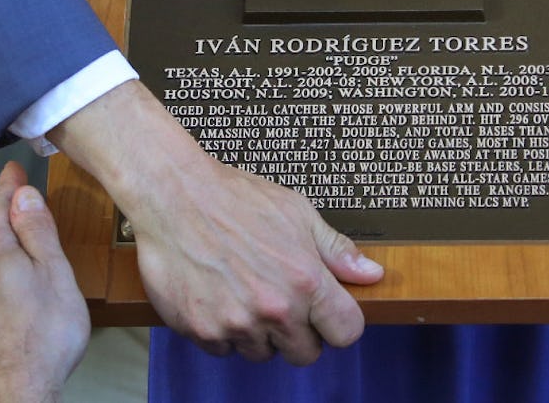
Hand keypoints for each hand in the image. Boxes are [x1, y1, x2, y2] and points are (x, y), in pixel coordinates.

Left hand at [0, 163, 89, 402]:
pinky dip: (2, 281)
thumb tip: (24, 195)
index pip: (0, 206)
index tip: (13, 170)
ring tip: (32, 256)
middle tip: (29, 206)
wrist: (19, 394)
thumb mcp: (55, 270)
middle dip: (11, 220)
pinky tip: (20, 294)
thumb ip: (38, 229)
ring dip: (7, 254)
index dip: (9, 186)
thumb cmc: (45, 336)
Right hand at [50, 80, 382, 364]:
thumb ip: (336, 249)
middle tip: (280, 296)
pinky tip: (219, 294)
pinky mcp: (202, 331)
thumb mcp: (297, 212)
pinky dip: (224, 330)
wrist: (176, 196)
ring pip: (263, 353)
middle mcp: (275, 308)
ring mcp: (237, 324)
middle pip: (306, 353)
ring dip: (259, 331)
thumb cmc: (237, 199)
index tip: (326, 311)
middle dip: (299, 330)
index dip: (339, 321)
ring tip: (244, 288)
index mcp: (305, 279)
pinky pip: (225, 349)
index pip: (346, 332)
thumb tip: (372, 274)